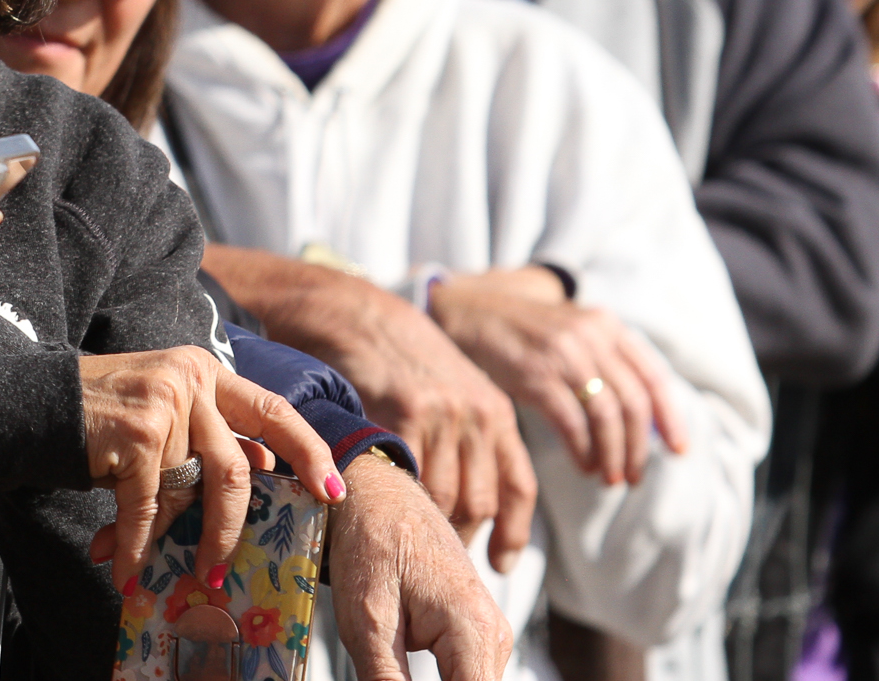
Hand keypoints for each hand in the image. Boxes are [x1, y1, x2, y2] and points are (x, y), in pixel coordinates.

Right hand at [79, 349, 341, 592]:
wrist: (34, 402)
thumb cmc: (103, 414)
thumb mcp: (165, 411)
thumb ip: (207, 437)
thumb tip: (260, 476)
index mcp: (206, 372)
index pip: (273, 411)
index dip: (308, 452)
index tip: (332, 490)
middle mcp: (191, 380)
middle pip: (236, 470)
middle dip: (231, 530)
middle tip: (222, 570)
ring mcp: (164, 404)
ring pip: (189, 494)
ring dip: (179, 539)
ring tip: (171, 570)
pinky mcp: (135, 435)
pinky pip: (147, 508)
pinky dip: (138, 545)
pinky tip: (127, 569)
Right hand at [199, 244, 537, 569]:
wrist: (360, 314)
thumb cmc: (403, 359)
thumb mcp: (454, 391)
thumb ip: (470, 437)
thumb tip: (476, 503)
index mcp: (497, 412)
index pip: (518, 487)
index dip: (513, 533)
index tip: (501, 564)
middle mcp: (478, 415)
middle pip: (480, 501)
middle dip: (460, 536)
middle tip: (434, 550)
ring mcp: (442, 413)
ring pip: (444, 497)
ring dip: (424, 523)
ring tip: (404, 533)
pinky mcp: (405, 411)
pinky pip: (408, 475)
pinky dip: (395, 497)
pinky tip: (380, 506)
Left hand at [328, 452, 512, 680]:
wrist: (378, 494)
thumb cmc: (371, 540)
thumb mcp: (367, 621)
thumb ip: (387, 680)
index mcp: (473, 627)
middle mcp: (493, 632)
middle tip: (386, 670)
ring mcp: (488, 631)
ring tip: (390, 662)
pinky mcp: (474, 631)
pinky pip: (464, 674)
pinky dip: (438, 679)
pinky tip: (401, 673)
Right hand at [430, 268, 688, 488]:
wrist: (470, 312)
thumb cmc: (526, 333)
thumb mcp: (572, 333)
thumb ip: (605, 363)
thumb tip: (644, 422)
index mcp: (606, 326)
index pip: (653, 376)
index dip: (670, 418)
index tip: (678, 451)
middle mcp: (590, 336)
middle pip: (633, 403)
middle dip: (639, 448)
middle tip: (633, 476)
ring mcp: (563, 353)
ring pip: (607, 416)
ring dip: (613, 455)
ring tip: (609, 478)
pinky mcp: (535, 374)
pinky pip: (572, 422)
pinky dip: (583, 451)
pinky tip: (583, 465)